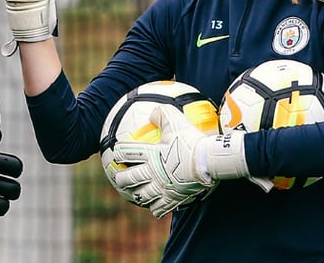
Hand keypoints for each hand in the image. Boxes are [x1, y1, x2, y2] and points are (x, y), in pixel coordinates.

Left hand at [111, 106, 251, 217]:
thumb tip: (152, 113)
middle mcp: (152, 172)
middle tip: (118, 179)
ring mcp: (162, 187)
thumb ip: (162, 114)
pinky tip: (154, 209)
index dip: (119, 153)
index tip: (115, 153)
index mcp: (150, 154)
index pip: (128, 153)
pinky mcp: (173, 198)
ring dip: (136, 195)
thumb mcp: (176, 121)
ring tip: (134, 195)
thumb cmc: (191, 140)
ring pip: (142, 195)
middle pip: (130, 178)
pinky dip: (155, 208)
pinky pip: (160, 207)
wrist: (208, 161)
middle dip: (122, 179)